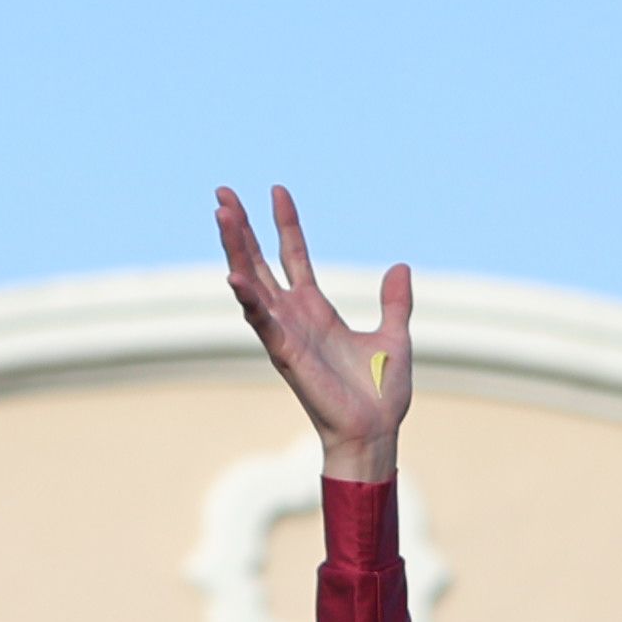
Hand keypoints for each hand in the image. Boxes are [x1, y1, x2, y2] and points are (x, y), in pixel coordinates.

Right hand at [216, 185, 413, 485]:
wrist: (375, 431)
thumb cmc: (380, 394)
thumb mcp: (395, 335)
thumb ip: (395, 302)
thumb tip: (400, 267)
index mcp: (316, 310)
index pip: (293, 256)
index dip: (285, 224)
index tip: (277, 190)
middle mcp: (294, 318)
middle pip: (259, 262)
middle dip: (241, 229)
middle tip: (222, 193)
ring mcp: (286, 334)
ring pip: (252, 284)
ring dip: (235, 250)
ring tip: (222, 215)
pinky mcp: (287, 355)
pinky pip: (263, 323)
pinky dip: (249, 300)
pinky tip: (234, 274)